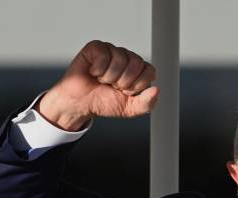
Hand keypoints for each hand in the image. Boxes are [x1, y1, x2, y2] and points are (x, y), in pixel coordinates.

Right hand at [37, 40, 158, 130]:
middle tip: (113, 86)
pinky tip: (93, 72)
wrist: (81, 104)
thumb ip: (146, 103)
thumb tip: (156, 90)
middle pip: (137, 63)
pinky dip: (98, 69)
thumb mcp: (129, 109)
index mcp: (137, 70)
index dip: (137, 85)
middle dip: (124, 82)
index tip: (126, 92)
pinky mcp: (96, 47)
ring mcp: (111, 50)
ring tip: (102, 80)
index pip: (149, 71)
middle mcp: (126, 58)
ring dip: (109, 77)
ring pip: (120, 59)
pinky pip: (104, 54)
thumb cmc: (104, 102)